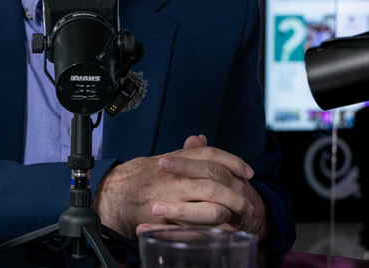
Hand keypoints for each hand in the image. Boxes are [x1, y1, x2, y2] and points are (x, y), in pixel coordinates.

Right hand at [93, 135, 266, 240]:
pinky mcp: (170, 219)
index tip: (248, 172)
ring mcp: (174, 199)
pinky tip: (224, 228)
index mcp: (179, 160)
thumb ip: (187, 152)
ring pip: (210, 206)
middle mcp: (177, 177)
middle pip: (215, 181)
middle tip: (248, 202)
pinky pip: (197, 225)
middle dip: (236, 193)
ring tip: (240, 216)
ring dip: (229, 210)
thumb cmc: (147, 176)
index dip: (234, 162)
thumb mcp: (167, 159)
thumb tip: (201, 139)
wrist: (119, 194)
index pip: (212, 155)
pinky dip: (213, 227)